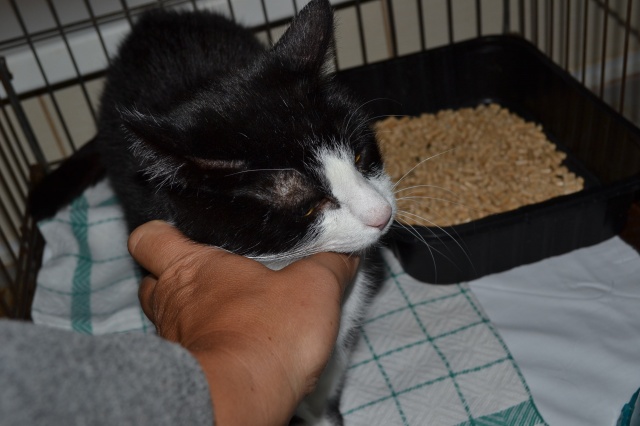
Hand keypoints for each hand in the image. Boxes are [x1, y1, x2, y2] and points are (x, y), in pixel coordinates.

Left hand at [128, 221, 358, 425]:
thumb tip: (345, 251)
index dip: (163, 233)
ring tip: (229, 313)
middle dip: (176, 277)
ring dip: (191, 314)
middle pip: (153, 282)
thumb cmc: (269, 332)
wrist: (244, 398)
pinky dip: (205, 345)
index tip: (187, 234)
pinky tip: (235, 346)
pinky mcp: (184, 372)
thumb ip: (330, 263)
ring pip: (168, 318)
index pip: (148, 238)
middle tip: (214, 275)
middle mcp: (172, 302)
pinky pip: (187, 350)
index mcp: (192, 266)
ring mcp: (173, 339)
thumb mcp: (314, 286)